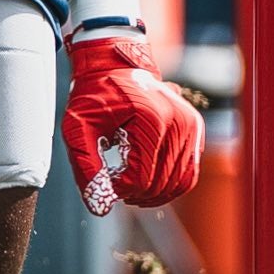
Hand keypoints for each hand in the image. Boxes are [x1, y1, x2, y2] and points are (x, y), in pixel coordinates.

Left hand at [61, 33, 203, 217]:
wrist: (115, 66)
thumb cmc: (94, 96)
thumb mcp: (77, 127)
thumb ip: (86, 167)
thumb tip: (99, 208)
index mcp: (151, 120)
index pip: (140, 180)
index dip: (119, 190)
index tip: (105, 179)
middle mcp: (178, 122)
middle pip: (160, 185)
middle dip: (135, 194)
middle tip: (115, 185)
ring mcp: (191, 126)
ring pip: (178, 184)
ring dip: (153, 195)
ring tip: (129, 187)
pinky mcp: (196, 130)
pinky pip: (189, 174)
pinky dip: (171, 187)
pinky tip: (148, 185)